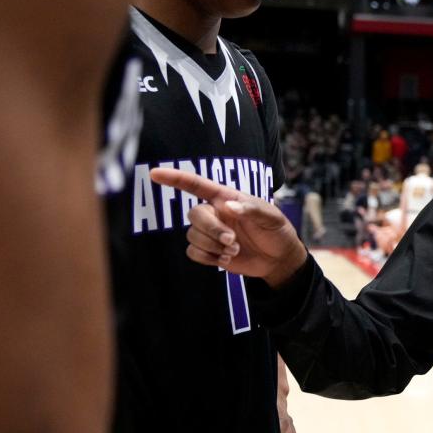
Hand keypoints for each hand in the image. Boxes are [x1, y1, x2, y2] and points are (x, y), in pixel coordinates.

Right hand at [149, 168, 307, 287]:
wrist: (278, 258)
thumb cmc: (276, 230)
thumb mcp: (271, 216)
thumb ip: (252, 209)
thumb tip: (227, 207)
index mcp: (226, 198)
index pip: (197, 185)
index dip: (175, 178)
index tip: (155, 173)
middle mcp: (214, 213)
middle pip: (194, 215)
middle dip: (210, 229)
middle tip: (231, 240)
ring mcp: (210, 232)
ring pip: (192, 235)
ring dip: (212, 246)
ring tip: (234, 249)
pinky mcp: (209, 251)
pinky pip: (192, 252)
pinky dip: (207, 258)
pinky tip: (225, 259)